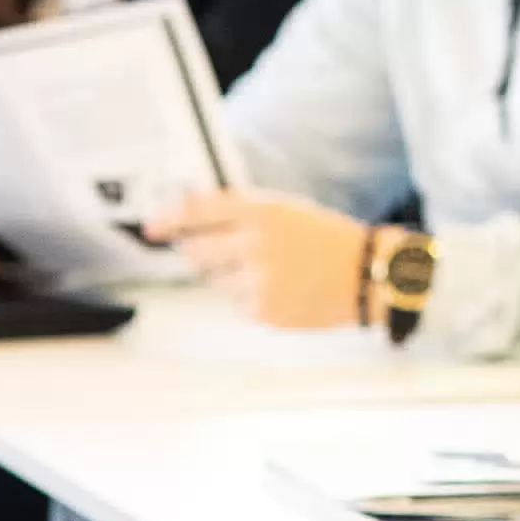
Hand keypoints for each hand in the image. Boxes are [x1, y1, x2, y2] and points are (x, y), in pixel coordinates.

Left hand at [145, 190, 368, 328]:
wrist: (367, 274)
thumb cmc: (325, 239)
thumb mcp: (287, 210)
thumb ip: (240, 210)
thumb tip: (189, 213)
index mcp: (263, 211)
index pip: (199, 210)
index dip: (169, 218)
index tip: (152, 227)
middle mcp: (256, 244)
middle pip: (197, 250)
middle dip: (202, 251)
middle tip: (230, 251)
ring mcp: (258, 280)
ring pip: (216, 280)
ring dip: (232, 276)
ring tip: (272, 271)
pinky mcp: (262, 310)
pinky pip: (235, 303)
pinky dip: (249, 297)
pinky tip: (280, 289)